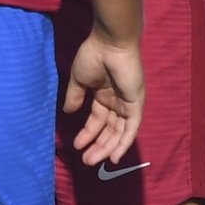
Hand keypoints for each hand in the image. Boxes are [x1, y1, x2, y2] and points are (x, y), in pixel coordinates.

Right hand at [64, 29, 144, 166]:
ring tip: (94, 160)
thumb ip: (74, 96)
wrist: (110, 43)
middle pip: (109, 130)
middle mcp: (117, 102)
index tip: (77, 146)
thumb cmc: (94, 56)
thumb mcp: (79, 79)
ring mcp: (128, 104)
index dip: (88, 133)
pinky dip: (124, 142)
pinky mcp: (136, 104)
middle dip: (98, 145)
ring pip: (119, 132)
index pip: (97, 120)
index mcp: (104, 95)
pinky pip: (131, 128)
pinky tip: (115, 156)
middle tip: (87, 161)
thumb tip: (67, 112)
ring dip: (108, 148)